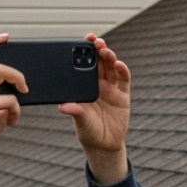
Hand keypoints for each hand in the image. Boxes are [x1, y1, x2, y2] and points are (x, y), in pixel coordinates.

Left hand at [59, 34, 130, 183]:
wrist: (104, 145)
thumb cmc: (88, 131)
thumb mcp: (80, 121)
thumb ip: (75, 111)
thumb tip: (62, 106)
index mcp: (85, 87)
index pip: (84, 65)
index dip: (85, 52)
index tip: (82, 41)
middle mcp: (98, 85)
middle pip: (99, 62)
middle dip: (98, 50)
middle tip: (95, 42)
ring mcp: (111, 89)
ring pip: (111, 68)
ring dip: (109, 57)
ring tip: (105, 51)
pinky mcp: (123, 96)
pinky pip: (124, 80)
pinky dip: (122, 70)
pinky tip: (118, 65)